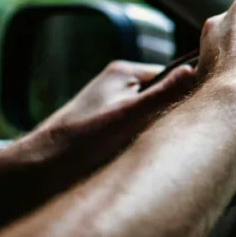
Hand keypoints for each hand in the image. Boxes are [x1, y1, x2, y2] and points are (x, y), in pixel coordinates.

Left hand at [29, 60, 196, 161]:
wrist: (41, 166)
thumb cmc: (82, 139)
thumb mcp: (130, 115)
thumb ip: (164, 93)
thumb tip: (194, 70)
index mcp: (124, 71)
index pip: (172, 75)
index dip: (185, 95)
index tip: (192, 116)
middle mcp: (118, 83)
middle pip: (163, 95)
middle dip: (170, 115)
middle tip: (169, 134)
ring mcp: (113, 103)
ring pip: (152, 114)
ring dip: (156, 130)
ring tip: (149, 145)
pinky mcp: (108, 123)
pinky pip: (139, 127)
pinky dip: (142, 140)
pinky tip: (138, 153)